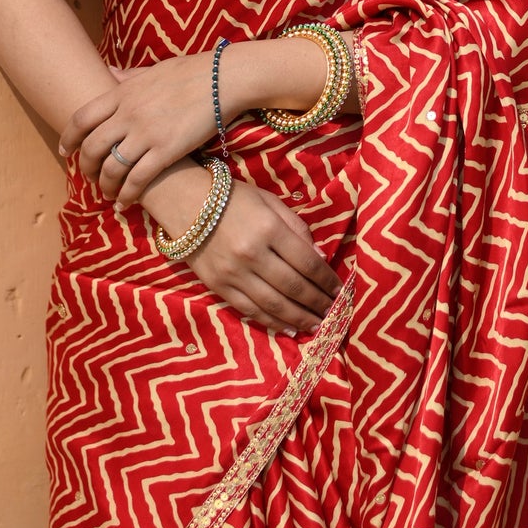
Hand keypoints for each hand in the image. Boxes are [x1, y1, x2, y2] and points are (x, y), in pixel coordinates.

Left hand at [59, 54, 217, 205]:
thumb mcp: (152, 70)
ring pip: (111, 168)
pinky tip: (125, 202)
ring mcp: (146, 133)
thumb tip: (108, 72)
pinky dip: (127, 194)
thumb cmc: (191, 72)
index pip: (81, 118)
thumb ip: (127, 76)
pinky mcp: (166, 151)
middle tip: (89, 178)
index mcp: (122, 93)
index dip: (68, 138)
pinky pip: (137, 179)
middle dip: (85, 168)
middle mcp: (128, 114)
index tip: (65, 152)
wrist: (223, 78)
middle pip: (91, 147)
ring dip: (105, 186)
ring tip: (108, 194)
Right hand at [145, 166, 341, 334]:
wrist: (186, 203)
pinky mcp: (218, 287)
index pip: (307, 263)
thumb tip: (320, 258)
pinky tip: (288, 328)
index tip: (340, 290)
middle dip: (318, 303)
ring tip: (317, 325)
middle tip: (334, 312)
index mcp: (269, 230)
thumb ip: (297, 228)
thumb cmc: (235, 199)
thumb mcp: (271, 202)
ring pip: (273, 304)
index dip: (327, 280)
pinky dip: (272, 322)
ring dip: (299, 318)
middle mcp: (252, 255)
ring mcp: (233, 274)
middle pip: (293, 287)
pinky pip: (250, 310)